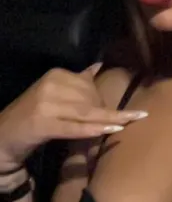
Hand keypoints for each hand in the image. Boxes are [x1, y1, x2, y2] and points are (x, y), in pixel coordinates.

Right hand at [0, 65, 146, 169]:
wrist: (3, 135)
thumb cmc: (33, 115)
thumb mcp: (54, 93)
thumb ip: (77, 81)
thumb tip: (98, 65)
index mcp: (56, 75)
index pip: (89, 86)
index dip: (104, 100)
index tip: (119, 110)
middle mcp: (51, 85)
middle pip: (89, 99)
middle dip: (106, 112)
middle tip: (118, 122)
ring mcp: (46, 104)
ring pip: (85, 112)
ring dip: (109, 118)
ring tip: (129, 122)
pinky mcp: (43, 124)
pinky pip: (74, 127)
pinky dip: (93, 129)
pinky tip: (111, 130)